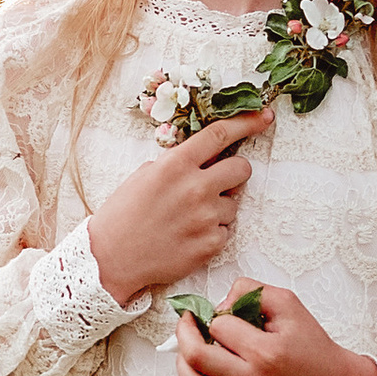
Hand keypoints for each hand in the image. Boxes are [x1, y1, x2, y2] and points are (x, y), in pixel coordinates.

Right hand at [86, 112, 270, 305]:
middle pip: (242, 168)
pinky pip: (226, 230)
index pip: (220, 134)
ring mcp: (206, 217)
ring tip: (188, 219)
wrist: (111, 258)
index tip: (264, 117)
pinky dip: (212, 232)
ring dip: (218, 208)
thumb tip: (205, 158)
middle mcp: (195, 188)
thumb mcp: (145, 175)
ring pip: (234, 204)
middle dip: (235, 172)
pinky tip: (188, 237)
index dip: (247, 122)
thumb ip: (178, 163)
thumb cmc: (123, 214)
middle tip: (217, 183)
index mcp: (176, 165)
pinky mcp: (211, 244)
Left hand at [175, 282, 376, 375]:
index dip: (216, 315)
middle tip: (188, 324)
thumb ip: (253, 291)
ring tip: (188, 349)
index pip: (219, 327)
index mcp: (266, 353)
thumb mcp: (290, 305)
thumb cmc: (311, 346)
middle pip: (196, 358)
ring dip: (182, 363)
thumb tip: (219, 305)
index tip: (222, 314)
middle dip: (184, 334)